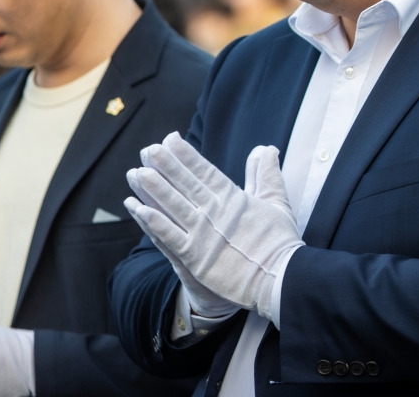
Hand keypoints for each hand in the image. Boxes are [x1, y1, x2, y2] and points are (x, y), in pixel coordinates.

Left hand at [125, 133, 303, 320]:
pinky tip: (139, 209)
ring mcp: (203, 234)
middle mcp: (215, 212)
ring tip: (137, 172)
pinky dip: (153, 222)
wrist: (281, 278)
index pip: (205, 171)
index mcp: (233, 198)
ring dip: (154, 189)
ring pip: (173, 206)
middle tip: (148, 149)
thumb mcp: (276, 201)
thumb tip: (266, 148)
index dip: (186, 155)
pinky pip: (169, 236)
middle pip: (185, 184)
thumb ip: (266, 174)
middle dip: (166, 165)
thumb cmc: (280, 242)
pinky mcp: (196, 258)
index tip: (170, 139)